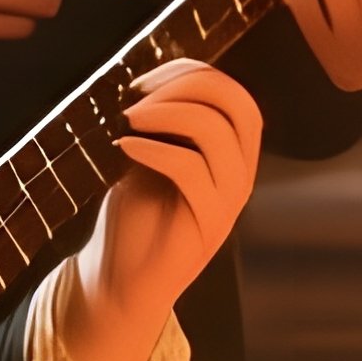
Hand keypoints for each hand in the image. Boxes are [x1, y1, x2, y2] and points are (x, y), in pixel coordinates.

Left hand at [61, 60, 261, 360]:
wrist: (119, 287)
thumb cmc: (134, 220)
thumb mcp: (153, 161)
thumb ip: (166, 127)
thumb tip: (151, 81)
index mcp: (234, 155)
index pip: (235, 94)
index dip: (194, 73)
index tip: (146, 78)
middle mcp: (242, 173)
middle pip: (237, 104)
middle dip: (189, 84)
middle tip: (139, 94)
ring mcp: (229, 199)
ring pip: (216, 131)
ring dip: (169, 112)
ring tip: (129, 118)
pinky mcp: (207, 223)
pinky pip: (190, 169)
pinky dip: (155, 148)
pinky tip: (125, 146)